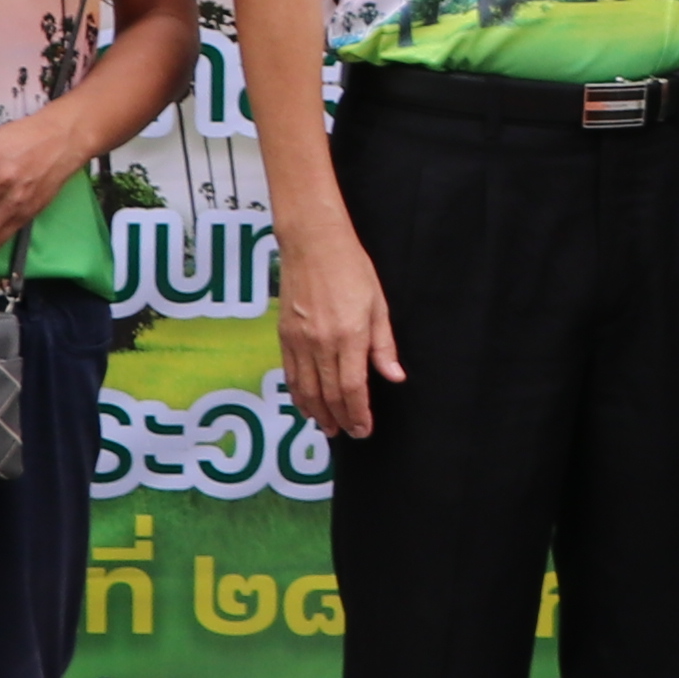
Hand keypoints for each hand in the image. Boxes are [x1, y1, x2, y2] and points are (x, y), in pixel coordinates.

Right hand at [277, 214, 404, 443]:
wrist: (312, 243)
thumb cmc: (351, 268)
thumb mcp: (378, 304)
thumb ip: (383, 345)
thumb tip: (394, 377)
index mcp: (349, 336)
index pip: (352, 389)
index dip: (358, 413)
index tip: (364, 428)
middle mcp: (321, 343)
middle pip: (329, 394)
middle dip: (340, 419)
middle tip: (349, 434)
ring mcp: (299, 340)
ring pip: (307, 389)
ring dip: (318, 413)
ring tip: (328, 428)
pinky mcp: (285, 335)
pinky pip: (291, 374)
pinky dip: (299, 394)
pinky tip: (306, 405)